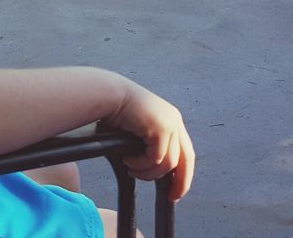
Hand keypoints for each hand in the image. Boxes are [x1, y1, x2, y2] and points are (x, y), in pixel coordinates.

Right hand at [105, 81, 195, 200]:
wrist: (106, 96)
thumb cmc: (114, 114)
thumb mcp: (138, 133)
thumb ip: (148, 148)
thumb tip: (153, 171)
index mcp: (171, 120)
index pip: (185, 153)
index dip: (183, 175)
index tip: (175, 192)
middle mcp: (175, 120)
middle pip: (186, 160)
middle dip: (180, 182)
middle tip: (170, 197)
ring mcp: (170, 123)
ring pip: (168, 164)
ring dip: (147, 172)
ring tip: (131, 168)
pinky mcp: (161, 127)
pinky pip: (156, 159)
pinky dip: (141, 165)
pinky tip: (127, 159)